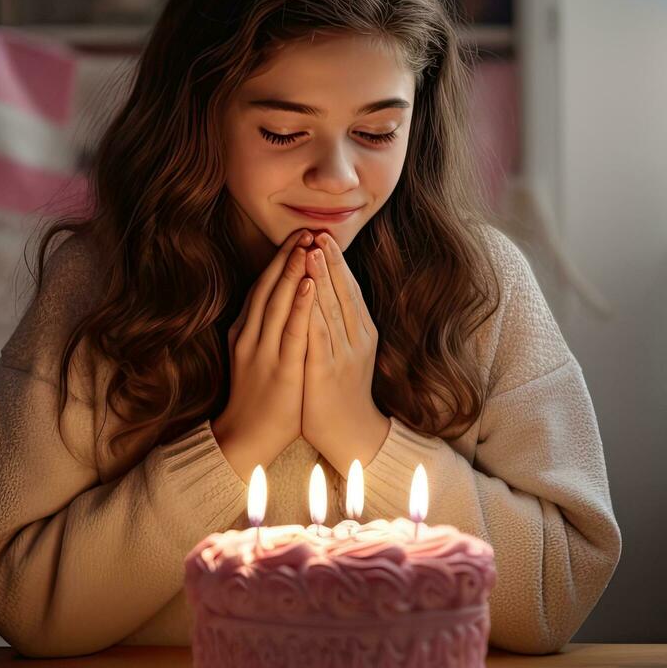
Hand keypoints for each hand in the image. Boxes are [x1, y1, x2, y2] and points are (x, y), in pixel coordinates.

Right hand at [212, 229, 316, 477]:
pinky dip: (301, 304)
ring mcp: (264, 352)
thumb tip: (274, 304)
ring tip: (308, 244)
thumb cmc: (256, 400)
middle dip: (287, 257)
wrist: (245, 439)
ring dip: (293, 270)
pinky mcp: (280, 370)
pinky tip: (309, 283)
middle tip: (305, 230)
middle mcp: (250, 336)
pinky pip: (292, 331)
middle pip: (269, 288)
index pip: (261, 288)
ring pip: (279, 302)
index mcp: (244, 332)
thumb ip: (260, 331)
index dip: (278, 262)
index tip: (295, 239)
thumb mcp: (251, 357)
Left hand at [302, 233, 389, 469]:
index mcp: (362, 333)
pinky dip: (311, 311)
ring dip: (321, 278)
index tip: (325, 236)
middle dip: (330, 261)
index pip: (349, 289)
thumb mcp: (348, 352)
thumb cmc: (343, 392)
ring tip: (312, 251)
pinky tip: (304, 293)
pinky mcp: (325, 371)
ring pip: (331, 309)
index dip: (337, 262)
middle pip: (343, 293)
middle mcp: (357, 340)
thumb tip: (328, 292)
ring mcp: (343, 355)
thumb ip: (342, 324)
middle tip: (320, 232)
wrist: (352, 435)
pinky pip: (317, 335)